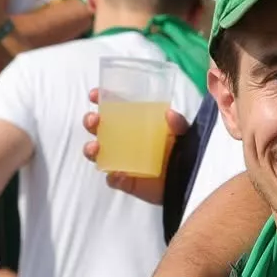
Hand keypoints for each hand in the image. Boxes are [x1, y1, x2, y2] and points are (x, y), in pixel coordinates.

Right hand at [82, 88, 189, 205]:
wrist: (186, 179)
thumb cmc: (181, 150)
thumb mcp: (183, 132)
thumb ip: (178, 123)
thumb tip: (169, 114)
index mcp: (133, 123)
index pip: (112, 107)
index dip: (100, 99)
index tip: (94, 95)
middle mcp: (122, 140)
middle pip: (97, 128)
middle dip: (90, 121)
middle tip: (94, 120)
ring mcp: (121, 161)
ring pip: (97, 154)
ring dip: (91, 149)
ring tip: (95, 148)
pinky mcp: (125, 181)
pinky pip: (113, 180)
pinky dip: (113, 178)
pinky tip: (118, 175)